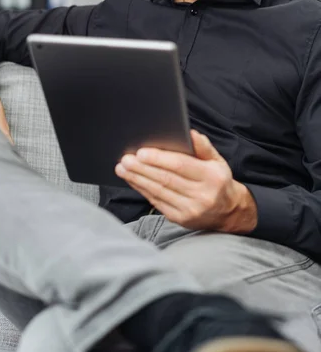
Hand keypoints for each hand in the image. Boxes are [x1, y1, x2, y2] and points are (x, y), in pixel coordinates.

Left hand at [115, 130, 256, 233]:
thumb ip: (203, 146)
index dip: (159, 159)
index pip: (180, 166)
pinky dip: (142, 190)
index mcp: (212, 177)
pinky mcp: (180, 219)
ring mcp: (190, 210)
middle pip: (165, 179)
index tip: (141, 152)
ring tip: (122, 168)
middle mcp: (202, 195)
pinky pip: (157, 202)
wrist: (228, 212)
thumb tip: (189, 133)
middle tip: (125, 159)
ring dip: (137, 179)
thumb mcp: (217, 160)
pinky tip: (133, 180)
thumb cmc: (218, 180)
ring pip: (158, 191)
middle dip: (142, 168)